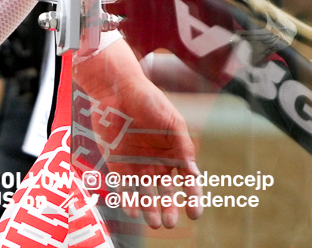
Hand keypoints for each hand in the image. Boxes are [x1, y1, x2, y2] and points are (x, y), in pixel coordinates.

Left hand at [71, 39, 200, 229]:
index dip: (192, 198)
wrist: (117, 89)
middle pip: (166, 192)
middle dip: (169, 208)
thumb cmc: (149, 101)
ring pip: (146, 193)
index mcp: (174, 152)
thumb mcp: (173, 121)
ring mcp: (137, 164)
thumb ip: (184, 146)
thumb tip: (193, 172)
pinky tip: (133, 211)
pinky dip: (128, 200)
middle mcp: (157, 162)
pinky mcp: (117, 164)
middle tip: (170, 223)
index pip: (188, 180)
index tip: (194, 213)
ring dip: (150, 209)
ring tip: (154, 222)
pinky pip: (124, 187)